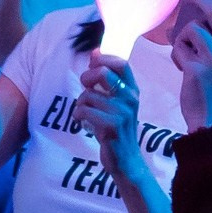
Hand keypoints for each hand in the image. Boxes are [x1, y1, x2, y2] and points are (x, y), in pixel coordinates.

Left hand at [73, 52, 142, 181]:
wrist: (125, 159)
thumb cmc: (117, 128)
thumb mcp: (118, 102)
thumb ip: (108, 79)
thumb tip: (95, 53)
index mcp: (133, 91)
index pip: (121, 64)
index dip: (103, 59)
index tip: (93, 63)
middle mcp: (130, 99)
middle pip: (102, 73)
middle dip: (86, 78)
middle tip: (86, 90)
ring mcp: (121, 113)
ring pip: (87, 95)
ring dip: (80, 104)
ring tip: (87, 114)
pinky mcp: (110, 127)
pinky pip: (83, 111)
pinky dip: (78, 116)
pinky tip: (85, 123)